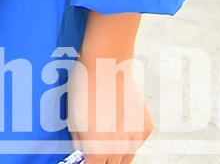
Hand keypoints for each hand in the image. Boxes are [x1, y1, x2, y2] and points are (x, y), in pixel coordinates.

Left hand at [71, 13, 151, 163]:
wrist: (107, 66)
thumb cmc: (85, 89)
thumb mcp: (72, 120)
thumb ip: (79, 145)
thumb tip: (82, 156)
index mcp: (98, 150)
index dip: (87, 163)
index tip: (84, 159)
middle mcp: (120, 149)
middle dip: (102, 160)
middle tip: (94, 148)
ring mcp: (137, 140)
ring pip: (127, 157)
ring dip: (117, 153)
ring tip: (106, 136)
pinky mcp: (146, 129)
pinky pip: (137, 143)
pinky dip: (129, 139)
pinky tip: (119, 123)